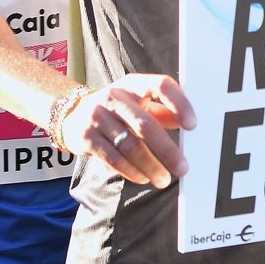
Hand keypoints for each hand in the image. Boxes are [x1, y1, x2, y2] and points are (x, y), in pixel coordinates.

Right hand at [61, 74, 195, 187]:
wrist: (72, 114)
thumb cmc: (117, 108)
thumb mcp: (138, 103)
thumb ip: (162, 112)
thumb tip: (187, 126)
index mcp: (133, 84)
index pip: (160, 85)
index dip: (179, 103)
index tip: (192, 125)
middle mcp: (115, 97)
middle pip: (145, 124)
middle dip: (167, 149)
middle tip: (183, 167)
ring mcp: (98, 117)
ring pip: (130, 145)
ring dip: (150, 166)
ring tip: (164, 179)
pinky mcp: (87, 137)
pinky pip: (113, 158)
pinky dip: (131, 171)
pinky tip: (144, 178)